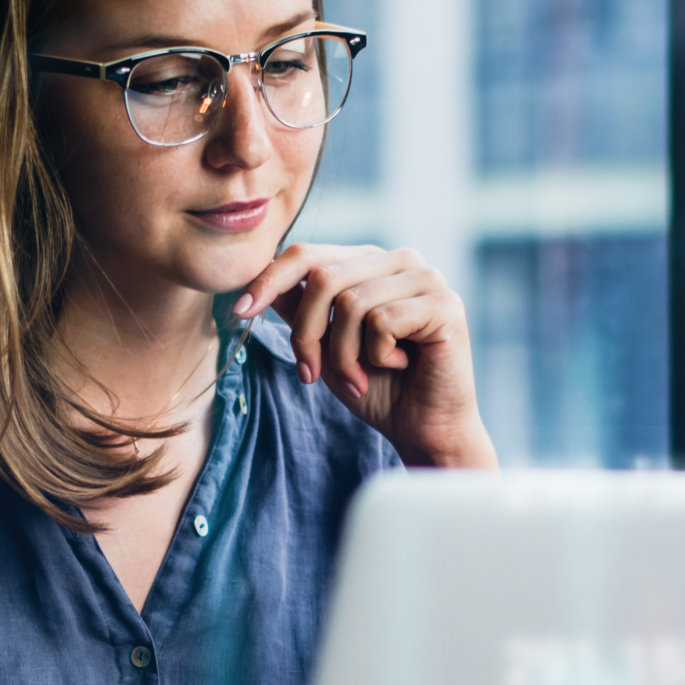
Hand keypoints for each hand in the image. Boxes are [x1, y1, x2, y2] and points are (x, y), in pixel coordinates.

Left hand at [233, 243, 497, 468]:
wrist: (425, 430)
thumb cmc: (379, 389)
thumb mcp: (326, 348)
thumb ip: (301, 311)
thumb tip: (260, 282)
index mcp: (371, 263)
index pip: (309, 255)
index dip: (269, 280)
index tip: (240, 311)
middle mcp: (401, 260)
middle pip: (322, 278)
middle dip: (307, 335)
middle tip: (312, 375)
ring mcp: (426, 278)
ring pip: (351, 303)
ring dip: (344, 355)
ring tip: (361, 379)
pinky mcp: (445, 304)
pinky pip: (383, 320)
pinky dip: (378, 355)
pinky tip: (400, 366)